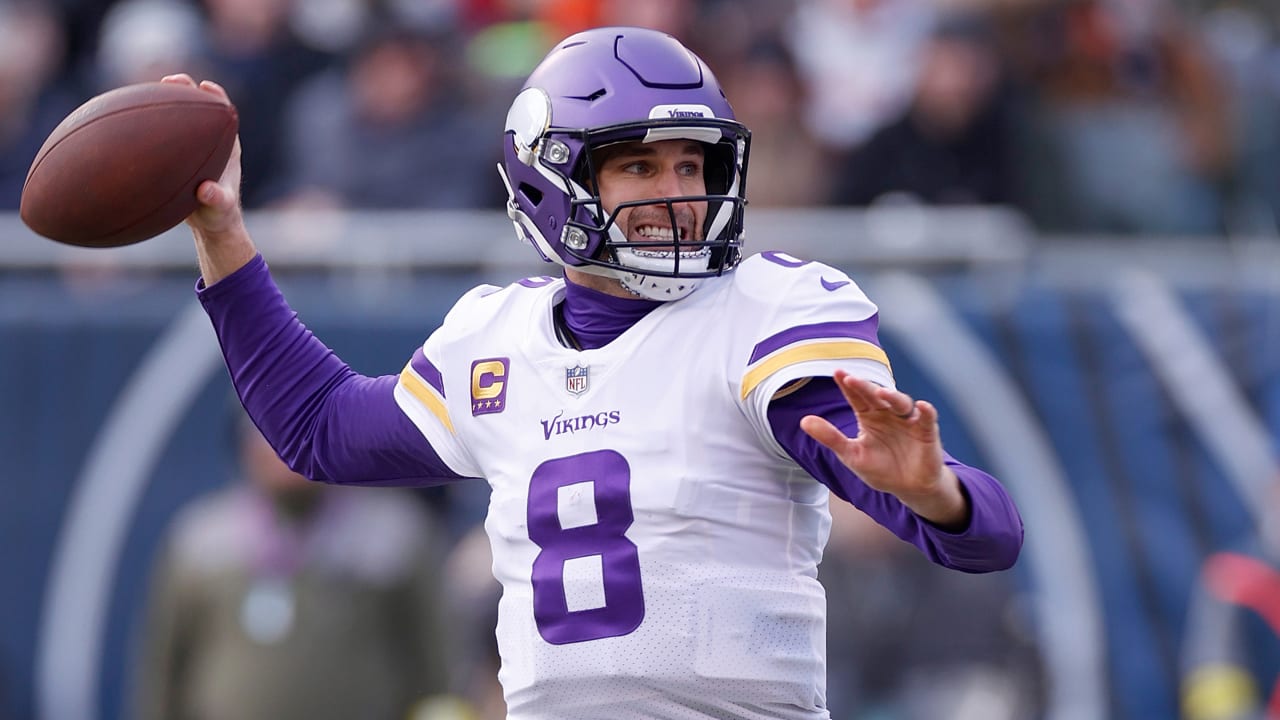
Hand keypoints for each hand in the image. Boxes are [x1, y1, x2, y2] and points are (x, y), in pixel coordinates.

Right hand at [160, 74, 243, 237]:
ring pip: (176, 118)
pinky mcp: (175, 156)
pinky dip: (148, 126)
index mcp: (227, 148)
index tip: (206, 87)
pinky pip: (161, 135)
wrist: (208, 224)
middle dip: (186, 90)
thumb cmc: (219, 215)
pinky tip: (126, 120)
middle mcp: (209, 142)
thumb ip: (217, 200)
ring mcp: (191, 147)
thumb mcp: (220, 209)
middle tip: (172, 80)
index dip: (216, 97)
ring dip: (163, 102)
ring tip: (146, 91)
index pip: (224, 114)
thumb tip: (206, 190)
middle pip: (198, 108)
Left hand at [800, 370, 967, 527]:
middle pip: (876, 396)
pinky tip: (922, 407)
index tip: (837, 373)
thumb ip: (830, 437)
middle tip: (851, 380)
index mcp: (869, 416)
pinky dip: (926, 412)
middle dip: (865, 387)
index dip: (847, 386)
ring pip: (901, 403)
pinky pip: (928, 418)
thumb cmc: (880, 469)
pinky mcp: (927, 432)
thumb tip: (803, 421)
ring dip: (893, 397)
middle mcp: (888, 413)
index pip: (857, 397)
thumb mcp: (851, 454)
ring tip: (882, 394)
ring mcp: (908, 421)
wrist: (907, 488)